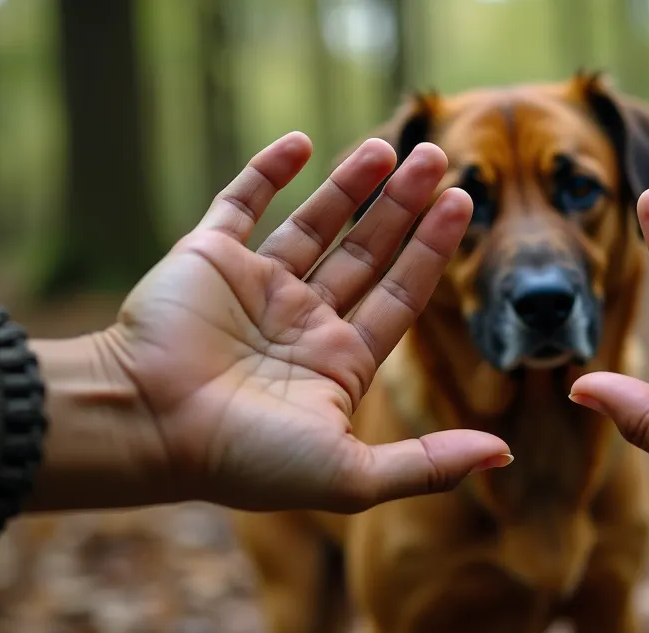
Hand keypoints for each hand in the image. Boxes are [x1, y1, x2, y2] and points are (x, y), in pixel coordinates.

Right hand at [88, 133, 510, 511]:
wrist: (145, 426)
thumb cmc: (244, 459)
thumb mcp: (350, 474)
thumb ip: (427, 464)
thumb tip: (504, 456)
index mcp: (336, 363)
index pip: (401, 293)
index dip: (433, 249)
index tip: (465, 203)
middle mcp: (301, 321)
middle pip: (368, 251)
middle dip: (405, 205)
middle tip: (440, 155)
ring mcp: (254, 287)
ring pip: (316, 222)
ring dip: (353, 183)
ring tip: (390, 143)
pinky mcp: (207, 257)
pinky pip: (242, 202)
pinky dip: (270, 171)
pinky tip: (303, 141)